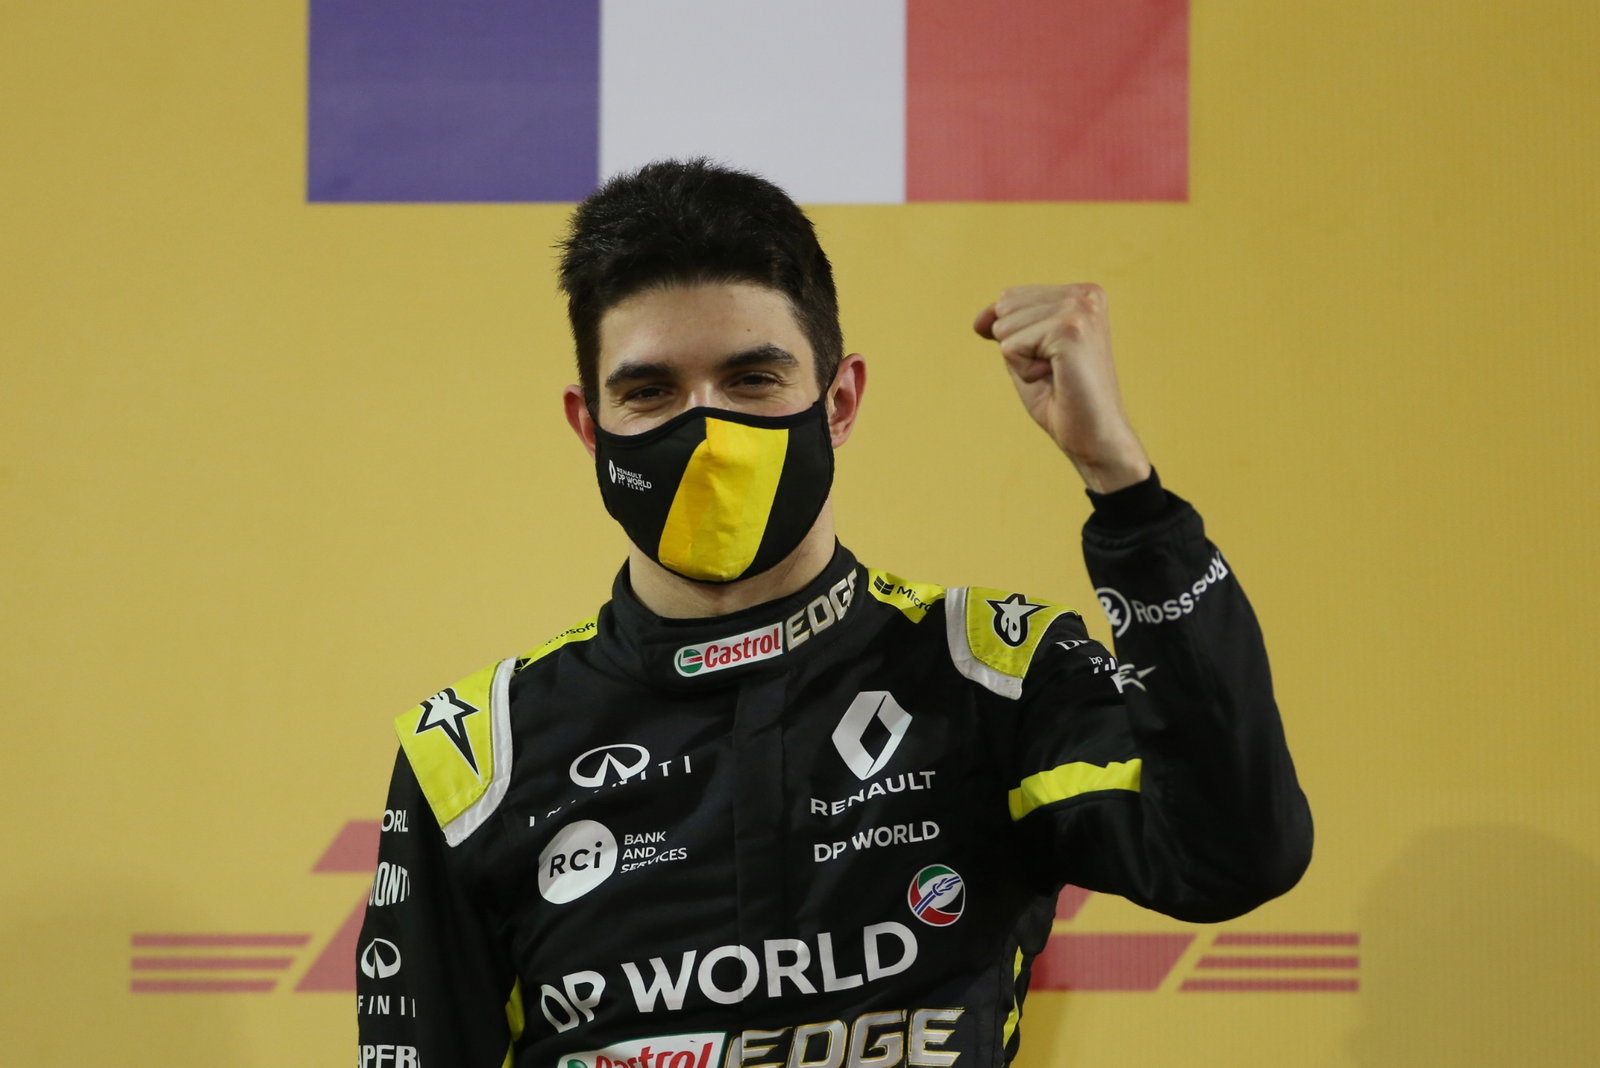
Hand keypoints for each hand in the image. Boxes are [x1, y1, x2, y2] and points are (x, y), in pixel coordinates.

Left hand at [974, 284, 1151, 492]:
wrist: (1095, 438)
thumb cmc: (1063, 400)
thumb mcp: (1029, 354)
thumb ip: (1008, 328)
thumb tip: (979, 320)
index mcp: (1082, 293)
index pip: (1009, 298)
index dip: (1014, 336)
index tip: (1052, 361)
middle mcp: (1085, 294)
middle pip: (1005, 307)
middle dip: (1016, 346)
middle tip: (1054, 370)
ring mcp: (1080, 310)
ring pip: (1004, 327)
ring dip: (1021, 361)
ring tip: (1056, 375)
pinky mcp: (1069, 331)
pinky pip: (1010, 347)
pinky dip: (1025, 372)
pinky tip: (1057, 379)